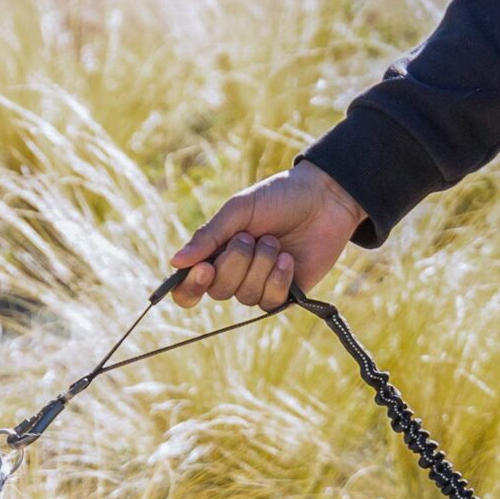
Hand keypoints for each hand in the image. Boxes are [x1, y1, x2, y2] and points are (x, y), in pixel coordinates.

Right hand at [169, 161, 364, 308]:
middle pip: (218, 290)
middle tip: (251, 236)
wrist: (324, 200)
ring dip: (261, 265)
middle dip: (235, 262)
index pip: (188, 288)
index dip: (191, 286)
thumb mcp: (239, 210)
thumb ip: (209, 237)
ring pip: (245, 295)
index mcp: (215, 253)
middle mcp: (234, 274)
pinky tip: (288, 258)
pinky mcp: (285, 294)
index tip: (205, 268)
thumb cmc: (278, 198)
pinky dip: (278, 278)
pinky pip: (270, 300)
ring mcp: (259, 285)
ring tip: (275, 241)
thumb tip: (176, 263)